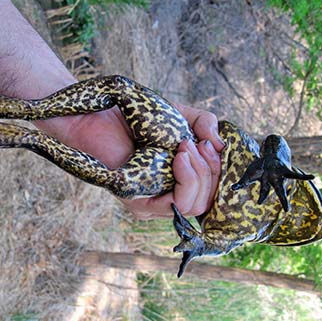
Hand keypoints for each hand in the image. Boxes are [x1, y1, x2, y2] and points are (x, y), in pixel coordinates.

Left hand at [58, 103, 224, 219]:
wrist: (100, 115)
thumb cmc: (136, 118)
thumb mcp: (180, 115)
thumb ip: (204, 123)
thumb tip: (221, 144)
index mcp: (175, 183)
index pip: (211, 192)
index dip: (218, 171)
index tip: (209, 144)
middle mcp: (164, 198)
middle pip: (207, 201)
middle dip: (211, 170)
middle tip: (198, 144)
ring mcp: (152, 205)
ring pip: (196, 204)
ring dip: (200, 173)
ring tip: (186, 147)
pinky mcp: (139, 205)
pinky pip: (178, 204)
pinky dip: (187, 179)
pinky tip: (180, 156)